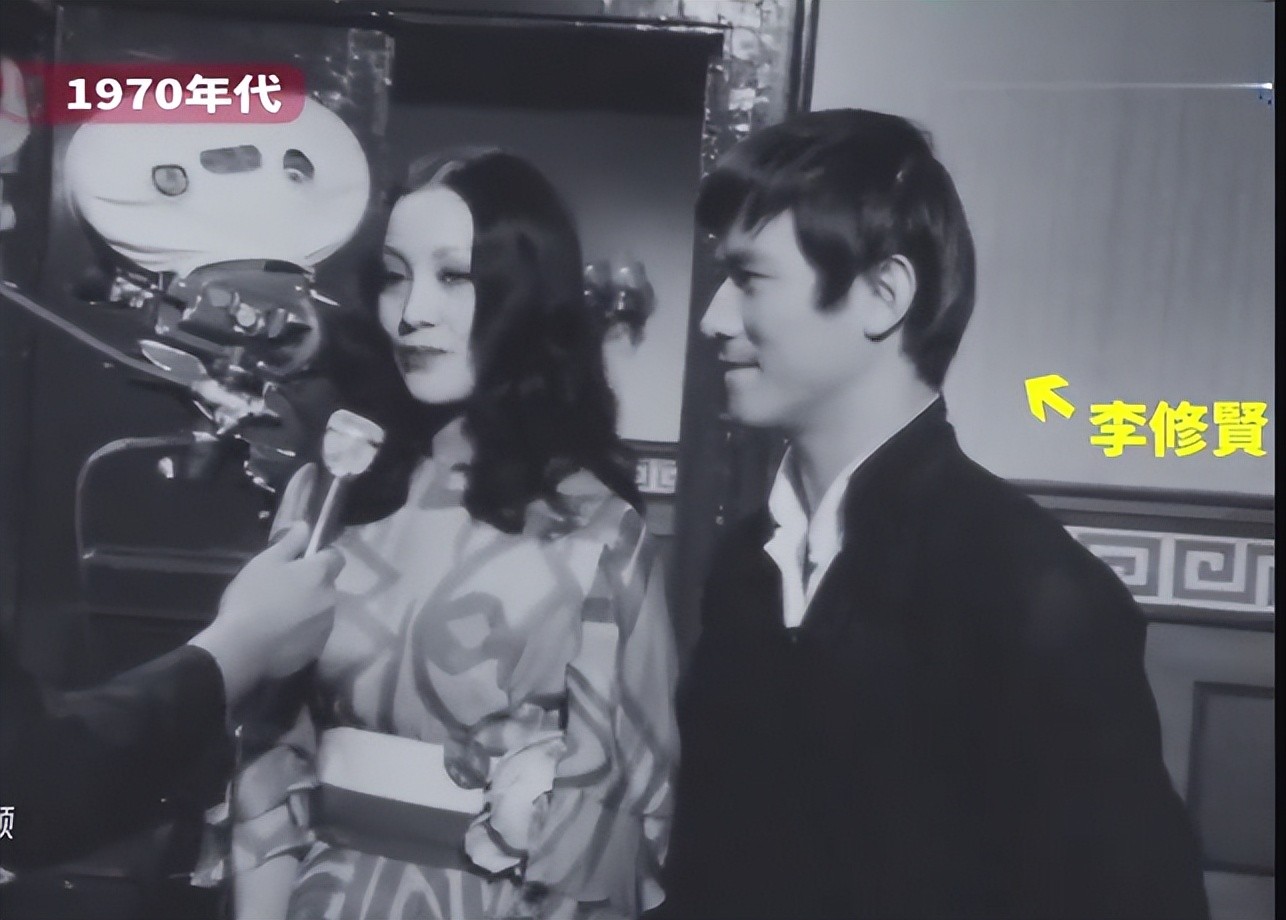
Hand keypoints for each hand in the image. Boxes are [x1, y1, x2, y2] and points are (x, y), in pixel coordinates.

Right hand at [190, 519, 343, 704]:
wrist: (242, 649)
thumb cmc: (252, 597)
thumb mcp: (266, 561)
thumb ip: (290, 542)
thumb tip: (305, 526)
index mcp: (320, 574)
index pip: (336, 556)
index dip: (321, 555)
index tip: (300, 560)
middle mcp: (331, 598)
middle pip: (326, 585)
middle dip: (311, 584)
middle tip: (281, 588)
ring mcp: (326, 627)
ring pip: (321, 610)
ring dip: (307, 609)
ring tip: (278, 615)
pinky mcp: (316, 650)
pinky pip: (313, 635)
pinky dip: (302, 632)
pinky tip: (279, 636)